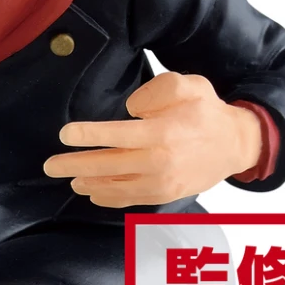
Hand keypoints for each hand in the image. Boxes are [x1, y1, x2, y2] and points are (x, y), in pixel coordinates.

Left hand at [42, 72, 262, 207]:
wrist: (235, 145)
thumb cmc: (207, 111)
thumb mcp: (189, 85)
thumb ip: (158, 91)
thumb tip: (131, 109)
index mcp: (162, 132)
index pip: (116, 135)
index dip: (88, 135)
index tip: (65, 134)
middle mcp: (159, 161)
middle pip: (107, 165)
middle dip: (74, 165)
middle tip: (49, 165)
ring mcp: (161, 182)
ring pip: (115, 187)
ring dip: (88, 183)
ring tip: (69, 178)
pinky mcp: (165, 195)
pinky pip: (130, 199)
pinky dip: (108, 198)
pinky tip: (93, 193)